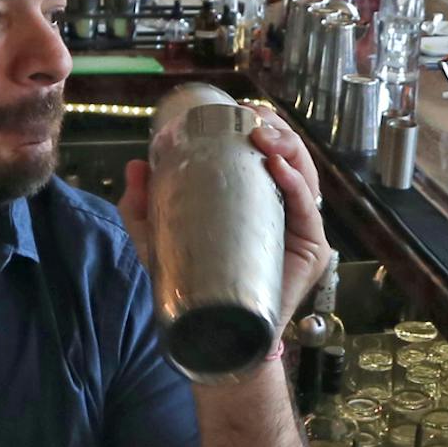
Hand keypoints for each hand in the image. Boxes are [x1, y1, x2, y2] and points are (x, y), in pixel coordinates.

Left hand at [120, 100, 334, 321]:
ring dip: (287, 146)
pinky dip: (296, 185)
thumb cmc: (198, 288)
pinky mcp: (311, 251)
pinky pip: (307, 211)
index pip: (269, 152)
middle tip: (251, 116)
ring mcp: (301, 228)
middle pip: (291, 156)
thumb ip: (144, 209)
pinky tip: (278, 168)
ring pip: (305, 174)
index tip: (239, 109)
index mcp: (260, 199)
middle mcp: (286, 208)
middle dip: (276, 127)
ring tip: (263, 135)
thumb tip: (136, 166)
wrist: (218, 337)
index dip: (262, 124)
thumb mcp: (161, 243)